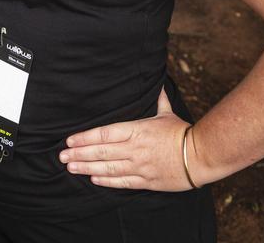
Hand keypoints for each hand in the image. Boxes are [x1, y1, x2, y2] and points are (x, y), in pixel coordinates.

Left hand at [58, 88, 196, 191]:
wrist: (200, 155)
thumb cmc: (182, 132)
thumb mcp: (166, 112)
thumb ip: (157, 99)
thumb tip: (156, 83)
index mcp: (136, 129)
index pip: (104, 133)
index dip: (85, 137)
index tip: (71, 140)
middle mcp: (135, 148)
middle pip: (101, 151)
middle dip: (80, 153)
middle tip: (62, 156)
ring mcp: (140, 166)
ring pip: (108, 167)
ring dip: (87, 168)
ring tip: (72, 168)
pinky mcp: (147, 181)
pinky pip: (123, 181)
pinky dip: (107, 180)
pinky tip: (93, 179)